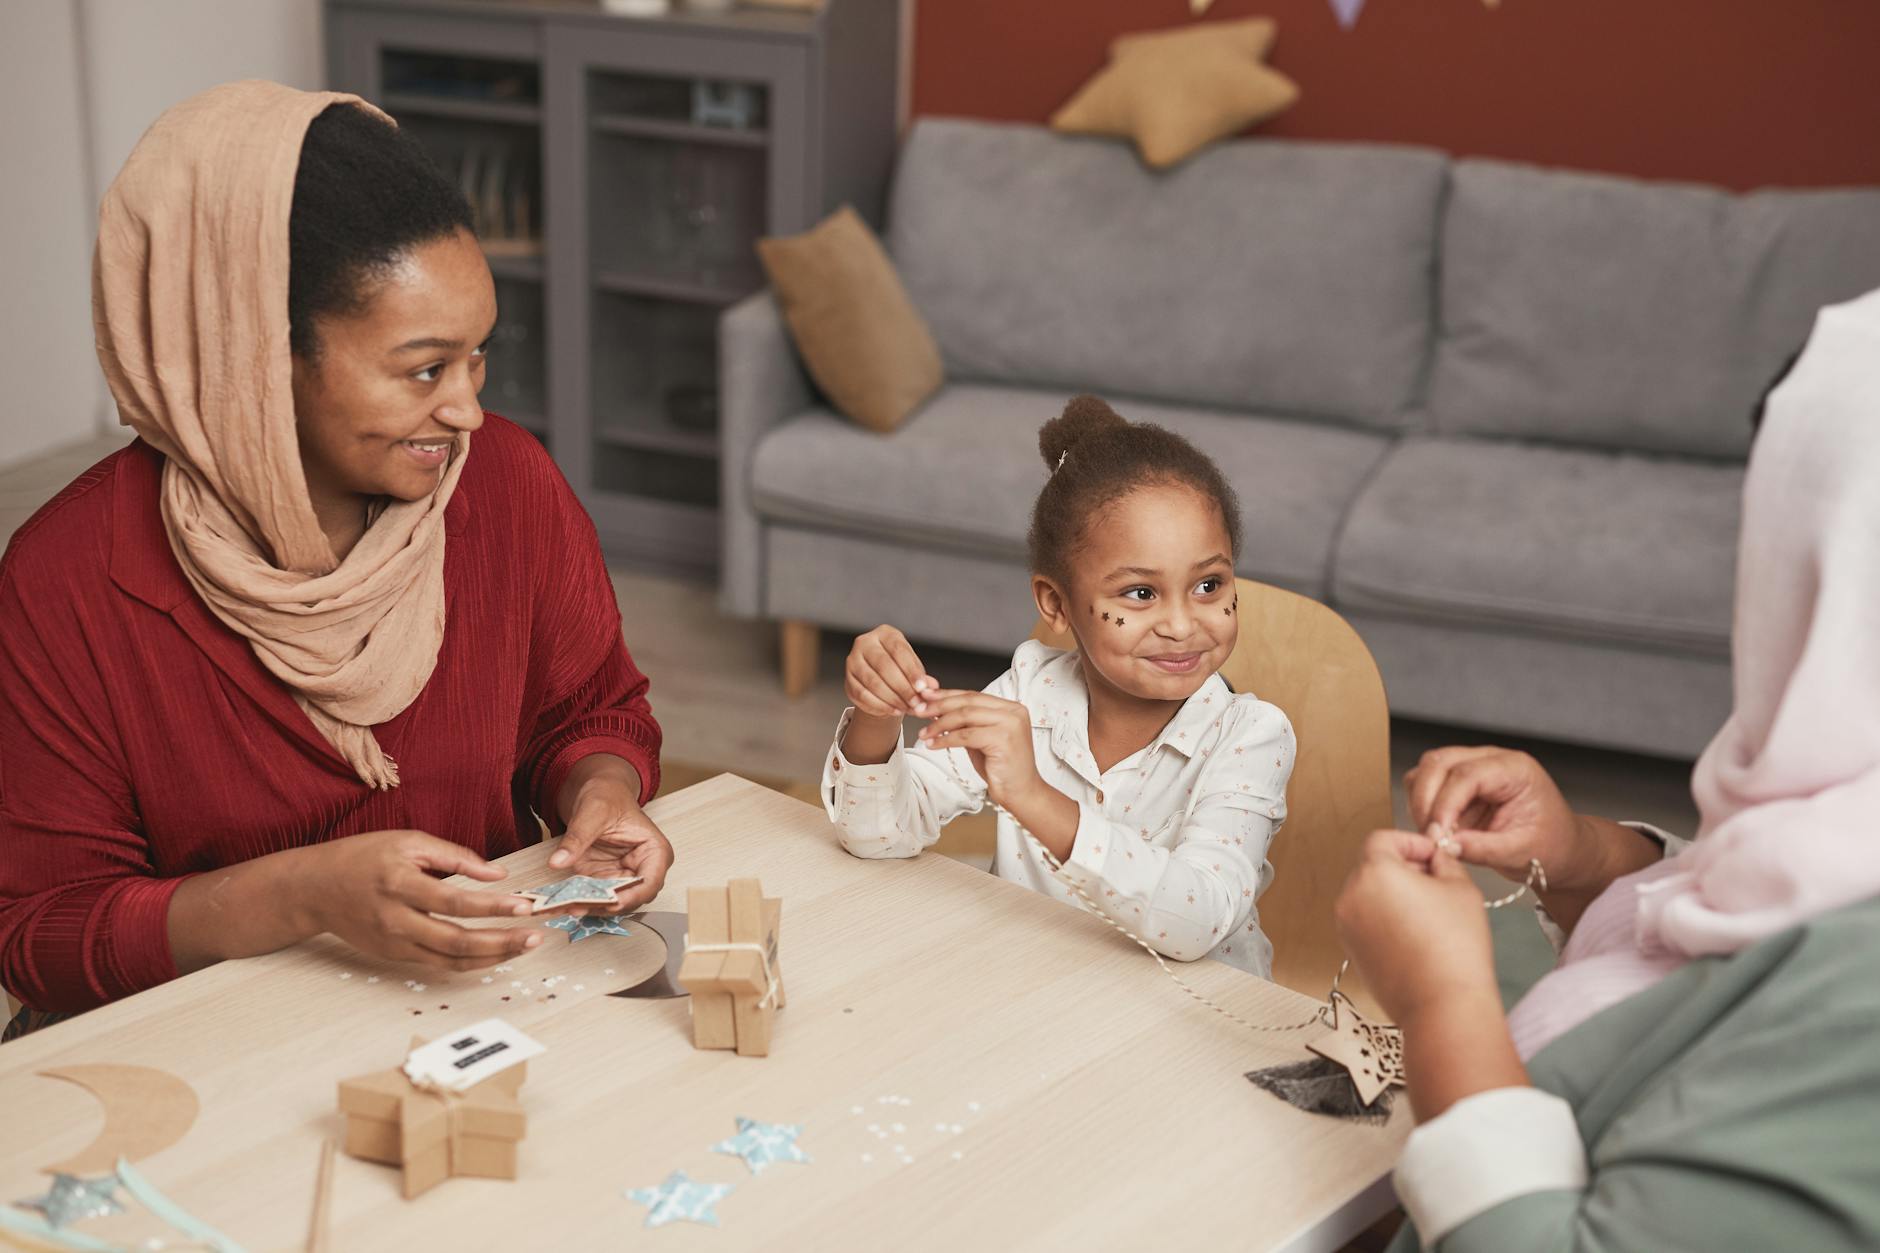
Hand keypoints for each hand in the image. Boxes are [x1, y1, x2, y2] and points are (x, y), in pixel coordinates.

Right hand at [299, 829, 541, 970]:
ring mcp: (394, 943)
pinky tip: (494, 954)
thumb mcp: (408, 842)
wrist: (315, 888)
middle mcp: (396, 919)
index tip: (524, 905)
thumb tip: (497, 874)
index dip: (493, 906)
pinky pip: (438, 964)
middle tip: (536, 937)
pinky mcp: (393, 956)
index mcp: (400, 884)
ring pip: (450, 960)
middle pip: (456, 940)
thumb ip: (455, 856)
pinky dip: (469, 962)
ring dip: (491, 957)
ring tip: (524, 948)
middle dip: (502, 942)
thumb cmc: (363, 857)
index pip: (455, 901)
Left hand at [548, 771, 672, 913]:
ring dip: (590, 907)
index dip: (631, 896)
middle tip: (579, 906)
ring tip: (565, 906)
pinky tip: (562, 903)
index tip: (610, 903)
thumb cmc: (607, 796)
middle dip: (606, 905)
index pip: (650, 882)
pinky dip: (579, 901)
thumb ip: (577, 838)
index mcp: (654, 851)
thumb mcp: (592, 812)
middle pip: (631, 898)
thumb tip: (558, 861)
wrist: (597, 793)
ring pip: (611, 903)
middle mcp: (643, 869)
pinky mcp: (604, 880)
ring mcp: (623, 877)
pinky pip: (594, 897)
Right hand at [844, 625, 931, 717]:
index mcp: (884, 633)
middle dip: (902, 687)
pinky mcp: (848, 679)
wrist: (878, 675)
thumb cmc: (899, 667)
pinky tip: (893, 711)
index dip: (911, 670)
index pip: (898, 650)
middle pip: (883, 666)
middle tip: (916, 703)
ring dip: (892, 698)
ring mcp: (853, 660)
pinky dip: (879, 705)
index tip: (922, 688)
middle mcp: (864, 643)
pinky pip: (862, 694)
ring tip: (907, 708)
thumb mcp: (912, 667)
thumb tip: (932, 687)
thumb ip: (921, 676)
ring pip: (872, 682)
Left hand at [915, 690, 1043, 809]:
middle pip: (968, 701)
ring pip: (966, 716)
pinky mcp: (1003, 739)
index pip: (973, 695)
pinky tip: (933, 744)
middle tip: (919, 711)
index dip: (947, 695)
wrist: (1021, 793)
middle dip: (939, 705)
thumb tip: (936, 710)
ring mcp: (1011, 724)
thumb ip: (965, 724)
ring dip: (939, 724)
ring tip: (924, 733)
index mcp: (1011, 707)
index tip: (925, 698)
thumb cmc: (1001, 768)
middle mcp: (1014, 711)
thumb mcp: (980, 739)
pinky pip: (966, 735)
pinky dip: (946, 739)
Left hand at [1334, 831, 1495, 1027]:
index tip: (1432, 854)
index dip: (1410, 842)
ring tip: (1429, 912)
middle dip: (1403, 867)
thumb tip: (1435, 856)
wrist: (1443, 1005)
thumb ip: (1443, 861)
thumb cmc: (1455, 948)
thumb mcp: (1460, 888)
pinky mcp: (1350, 950)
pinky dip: (1385, 918)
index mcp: (1374, 872)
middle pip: (1372, 866)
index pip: (1382, 839)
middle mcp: (1351, 896)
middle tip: (1436, 882)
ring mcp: (1346, 925)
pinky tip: (1416, 934)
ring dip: (1394, 893)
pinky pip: (1365, 920)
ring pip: (1368, 894)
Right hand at [1404, 746, 1597, 887]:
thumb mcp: (1521, 853)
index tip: (1437, 835)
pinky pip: (1426, 783)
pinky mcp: (1459, 781)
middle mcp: (1491, 759)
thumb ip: (1484, 849)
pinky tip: (1438, 828)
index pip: (1466, 775)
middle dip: (1426, 800)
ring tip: (1435, 834)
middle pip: (1438, 762)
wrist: (1559, 847)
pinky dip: (1423, 804)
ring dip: (1421, 801)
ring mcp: (1473, 766)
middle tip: (1430, 837)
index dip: (1445, 804)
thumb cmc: (1549, 846)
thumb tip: (1445, 845)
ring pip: (1427, 769)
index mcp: (1515, 770)